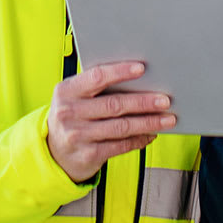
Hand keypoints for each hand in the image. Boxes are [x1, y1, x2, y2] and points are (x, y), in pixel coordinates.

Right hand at [46, 62, 173, 182]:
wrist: (54, 150)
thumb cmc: (73, 115)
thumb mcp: (74, 96)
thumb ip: (96, 86)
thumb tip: (138, 79)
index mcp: (66, 91)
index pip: (96, 77)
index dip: (120, 72)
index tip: (142, 69)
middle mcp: (69, 113)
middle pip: (114, 105)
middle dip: (143, 102)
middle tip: (165, 100)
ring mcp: (78, 135)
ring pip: (122, 127)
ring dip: (148, 122)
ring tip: (167, 119)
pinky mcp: (89, 154)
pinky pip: (121, 145)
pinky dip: (140, 139)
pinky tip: (151, 134)